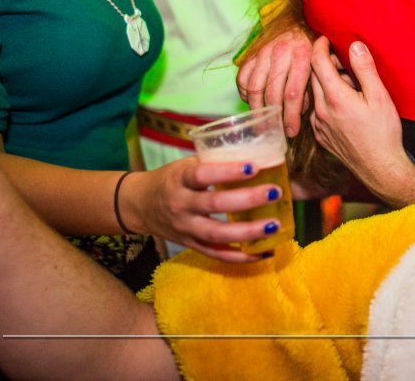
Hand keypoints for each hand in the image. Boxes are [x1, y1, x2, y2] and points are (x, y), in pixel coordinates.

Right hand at [122, 158, 285, 262]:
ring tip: (274, 225)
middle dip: (247, 200)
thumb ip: (215, 162)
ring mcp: (185, 229)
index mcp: (179, 179)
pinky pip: (217, 255)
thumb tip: (258, 157)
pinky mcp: (190, 245)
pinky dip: (241, 257)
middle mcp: (180, 205)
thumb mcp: (185, 165)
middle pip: (214, 205)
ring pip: (217, 234)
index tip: (254, 167)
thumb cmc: (170, 180)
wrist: (139, 205)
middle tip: (274, 192)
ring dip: (248, 232)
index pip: (202, 175)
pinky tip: (264, 253)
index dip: (227, 171)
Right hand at [237, 29, 311, 136]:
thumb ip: (313, 88)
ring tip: (263, 122)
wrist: (298, 24)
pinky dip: (246, 93)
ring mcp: (264, 52)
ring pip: (255, 88)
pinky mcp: (252, 53)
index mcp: (303, 56)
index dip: (291, 116)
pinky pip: (243, 78)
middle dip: (274, 116)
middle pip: (272, 93)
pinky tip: (253, 102)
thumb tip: (301, 114)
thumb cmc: (312, 51)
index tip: (292, 131)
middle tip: (276, 130)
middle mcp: (281, 52)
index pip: (292, 93)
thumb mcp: (319, 66)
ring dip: (258, 109)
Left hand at [310, 37, 414, 205]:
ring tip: (347, 84)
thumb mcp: (380, 97)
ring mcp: (318, 124)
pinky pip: (316, 109)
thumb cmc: (383, 133)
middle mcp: (321, 110)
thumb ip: (365, 69)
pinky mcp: (321, 135)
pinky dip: (325, 99)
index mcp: (335, 97)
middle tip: (343, 60)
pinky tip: (343, 104)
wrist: (380, 169)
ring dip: (324, 82)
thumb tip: (354, 45)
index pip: (317, 62)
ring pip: (314, 93)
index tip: (325, 38)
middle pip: (313, 76)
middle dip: (323, 63)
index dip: (319, 45)